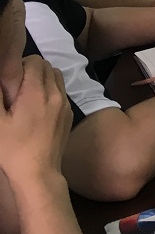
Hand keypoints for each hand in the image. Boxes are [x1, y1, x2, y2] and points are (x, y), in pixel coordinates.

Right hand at [0, 57, 71, 181]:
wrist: (38, 172)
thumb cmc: (12, 148)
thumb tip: (2, 73)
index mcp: (37, 93)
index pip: (35, 61)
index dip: (20, 64)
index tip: (9, 78)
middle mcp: (56, 94)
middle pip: (48, 66)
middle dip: (31, 70)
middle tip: (15, 86)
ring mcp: (66, 104)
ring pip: (57, 77)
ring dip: (43, 79)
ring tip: (26, 95)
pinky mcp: (69, 114)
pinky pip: (62, 92)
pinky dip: (51, 91)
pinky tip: (37, 108)